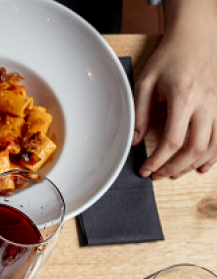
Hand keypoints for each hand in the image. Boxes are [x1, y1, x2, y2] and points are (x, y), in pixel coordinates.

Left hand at [132, 4, 216, 177]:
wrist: (195, 38)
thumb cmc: (170, 58)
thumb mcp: (145, 83)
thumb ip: (140, 114)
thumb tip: (135, 141)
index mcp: (184, 98)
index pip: (173, 141)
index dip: (158, 161)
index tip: (146, 170)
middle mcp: (206, 103)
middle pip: (195, 148)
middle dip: (175, 167)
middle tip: (158, 175)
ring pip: (213, 145)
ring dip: (194, 164)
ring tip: (175, 173)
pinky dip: (214, 154)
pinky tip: (202, 165)